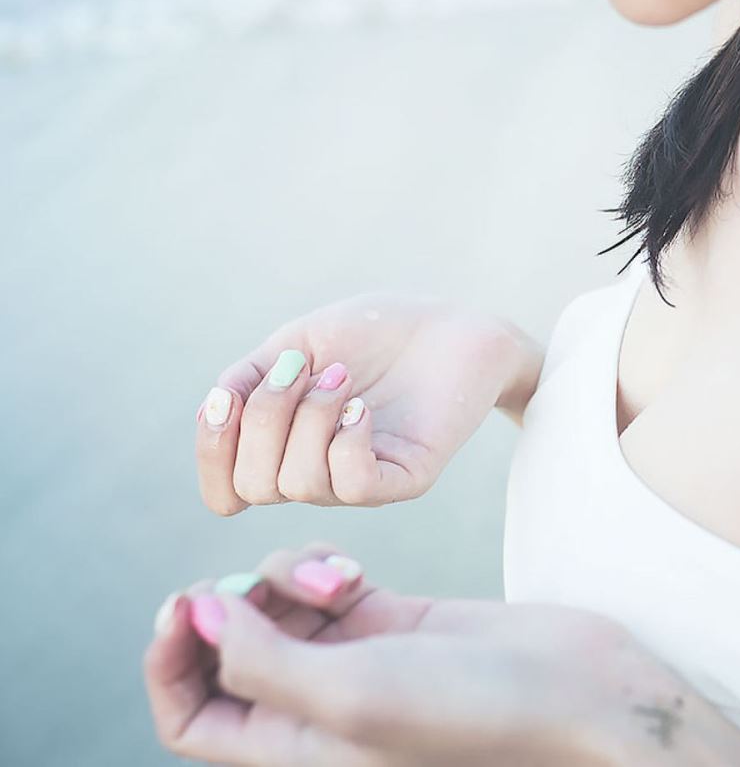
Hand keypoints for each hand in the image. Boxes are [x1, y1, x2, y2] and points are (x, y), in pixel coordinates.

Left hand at [144, 546, 739, 765]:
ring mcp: (353, 659)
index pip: (191, 716)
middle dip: (231, 608)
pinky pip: (324, 584)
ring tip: (335, 577)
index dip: (169, 664)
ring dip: (286, 578)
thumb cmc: (469, 711)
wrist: (570, 687)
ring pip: (276, 607)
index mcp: (293, 748)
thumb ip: (259, 662)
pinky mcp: (390, 618)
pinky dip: (324, 566)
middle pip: (227, 652)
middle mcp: (314, 707)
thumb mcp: (350, 697)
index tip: (182, 606)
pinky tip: (352, 568)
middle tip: (256, 585)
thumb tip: (192, 615)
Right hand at [195, 294, 542, 514]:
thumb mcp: (294, 345)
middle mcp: (317, 475)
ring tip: (343, 378)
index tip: (225, 398)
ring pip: (300, 484)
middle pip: (256, 484)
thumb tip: (215, 410)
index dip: (211, 451)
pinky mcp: (406, 479)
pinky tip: (362, 407)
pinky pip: (355, 485)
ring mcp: (361, 481)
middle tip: (304, 369)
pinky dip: (347, 440)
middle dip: (264, 418)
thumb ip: (246, 380)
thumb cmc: (373, 334)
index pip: (226, 491)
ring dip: (311, 417)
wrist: (451, 325)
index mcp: (285, 451)